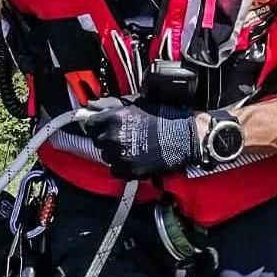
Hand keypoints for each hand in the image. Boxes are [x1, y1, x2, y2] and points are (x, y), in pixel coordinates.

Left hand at [80, 102, 200, 178]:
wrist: (186, 137)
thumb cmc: (166, 118)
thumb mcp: (139, 105)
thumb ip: (115, 109)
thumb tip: (97, 107)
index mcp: (114, 118)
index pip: (89, 125)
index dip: (96, 126)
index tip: (102, 128)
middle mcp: (113, 137)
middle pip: (98, 141)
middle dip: (107, 139)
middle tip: (123, 137)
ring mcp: (120, 155)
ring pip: (106, 157)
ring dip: (115, 153)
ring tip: (131, 148)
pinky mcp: (129, 170)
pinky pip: (116, 170)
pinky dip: (122, 167)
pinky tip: (134, 159)